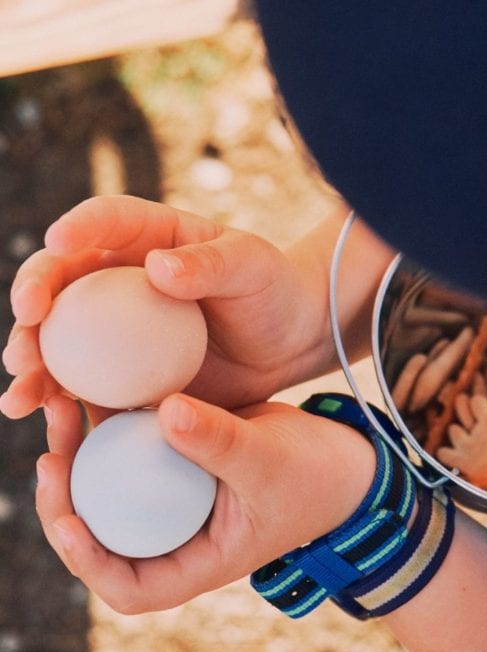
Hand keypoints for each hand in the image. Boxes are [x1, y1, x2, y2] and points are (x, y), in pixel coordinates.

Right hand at [1, 195, 389, 417]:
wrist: (289, 341)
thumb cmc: (273, 290)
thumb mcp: (252, 267)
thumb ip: (211, 264)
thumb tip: (157, 269)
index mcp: (149, 238)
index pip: (104, 223)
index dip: (75, 229)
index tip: (56, 243)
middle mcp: (122, 281)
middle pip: (63, 284)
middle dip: (33, 303)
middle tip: (28, 329)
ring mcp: (121, 331)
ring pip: (63, 341)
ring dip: (34, 365)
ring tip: (20, 392)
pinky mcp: (128, 373)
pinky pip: (89, 385)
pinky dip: (65, 403)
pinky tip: (50, 421)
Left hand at [36, 392, 375, 612]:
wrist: (340, 454)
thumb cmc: (315, 476)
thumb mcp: (270, 462)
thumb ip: (221, 443)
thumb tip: (165, 411)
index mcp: (199, 559)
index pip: (131, 585)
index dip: (88, 561)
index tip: (69, 519)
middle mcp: (180, 533)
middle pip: (106, 529)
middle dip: (68, 497)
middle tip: (52, 452)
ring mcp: (178, 496)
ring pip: (113, 483)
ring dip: (81, 450)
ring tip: (62, 406)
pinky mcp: (182, 458)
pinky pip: (137, 446)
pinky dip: (115, 421)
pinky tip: (100, 386)